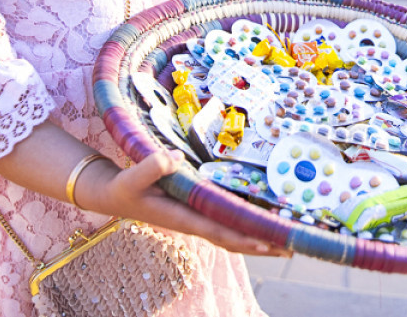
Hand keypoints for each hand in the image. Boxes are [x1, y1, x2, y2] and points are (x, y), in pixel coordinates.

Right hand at [81, 152, 290, 256]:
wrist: (113, 193)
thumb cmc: (124, 186)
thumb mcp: (133, 176)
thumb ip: (151, 166)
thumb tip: (175, 157)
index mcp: (183, 217)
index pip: (221, 231)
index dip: (245, 238)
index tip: (269, 242)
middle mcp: (195, 222)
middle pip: (234, 239)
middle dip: (262, 245)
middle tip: (292, 248)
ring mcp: (197, 218)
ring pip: (233, 233)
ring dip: (258, 239)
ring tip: (286, 242)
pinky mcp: (197, 211)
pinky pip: (226, 222)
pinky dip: (245, 226)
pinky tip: (261, 222)